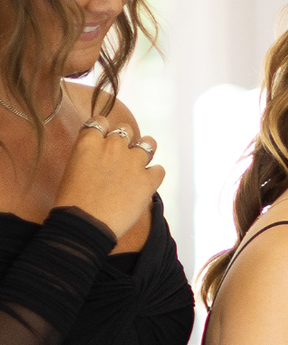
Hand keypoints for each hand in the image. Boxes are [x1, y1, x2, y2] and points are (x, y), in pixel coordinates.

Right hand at [54, 118, 164, 239]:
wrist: (85, 222)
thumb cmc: (71, 200)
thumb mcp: (72, 169)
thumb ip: (88, 157)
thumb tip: (98, 159)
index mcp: (89, 142)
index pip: (100, 122)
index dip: (104, 129)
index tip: (105, 136)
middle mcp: (113, 146)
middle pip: (125, 130)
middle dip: (124, 139)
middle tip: (122, 152)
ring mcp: (133, 162)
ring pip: (148, 144)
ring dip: (146, 149)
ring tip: (143, 157)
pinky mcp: (148, 180)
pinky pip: (159, 170)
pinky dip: (154, 174)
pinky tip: (148, 181)